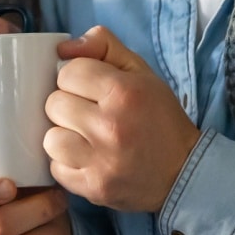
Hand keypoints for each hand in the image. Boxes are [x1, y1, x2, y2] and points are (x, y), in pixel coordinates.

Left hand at [43, 26, 201, 212]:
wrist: (183, 172)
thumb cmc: (160, 118)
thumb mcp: (142, 72)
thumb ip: (104, 46)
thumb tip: (63, 47)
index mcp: (124, 93)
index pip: (69, 72)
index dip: (78, 78)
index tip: (92, 89)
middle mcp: (110, 127)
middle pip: (55, 103)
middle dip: (68, 105)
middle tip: (89, 113)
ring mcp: (101, 161)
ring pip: (50, 138)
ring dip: (64, 135)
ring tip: (84, 137)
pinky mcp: (94, 188)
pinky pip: (56, 168)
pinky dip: (66, 163)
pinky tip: (86, 158)